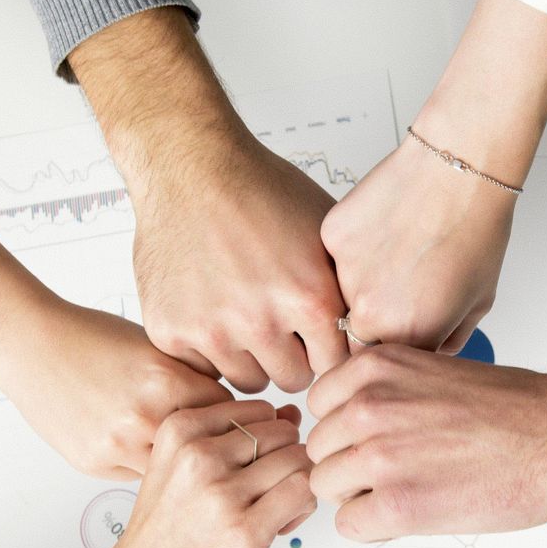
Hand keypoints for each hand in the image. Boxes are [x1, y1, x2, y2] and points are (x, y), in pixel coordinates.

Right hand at [5, 302, 232, 479]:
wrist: (31, 344)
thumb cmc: (90, 336)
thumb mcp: (154, 345)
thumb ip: (192, 376)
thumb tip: (226, 405)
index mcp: (167, 379)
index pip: (228, 411)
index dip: (231, 413)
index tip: (232, 416)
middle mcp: (144, 416)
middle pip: (205, 445)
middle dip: (210, 442)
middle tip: (210, 438)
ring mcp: (118, 445)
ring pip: (173, 469)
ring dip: (177, 460)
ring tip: (174, 444)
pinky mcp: (95, 463)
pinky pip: (139, 475)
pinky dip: (143, 463)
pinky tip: (135, 443)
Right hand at [67, 7, 348, 393]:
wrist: (190, 167)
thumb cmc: (258, 190)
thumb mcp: (326, 234)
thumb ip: (346, 289)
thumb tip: (375, 328)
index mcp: (310, 298)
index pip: (336, 365)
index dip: (327, 349)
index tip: (318, 337)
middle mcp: (262, 320)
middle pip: (293, 379)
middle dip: (291, 357)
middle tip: (280, 325)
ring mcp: (213, 330)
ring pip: (247, 380)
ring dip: (250, 357)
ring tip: (246, 315)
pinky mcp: (171, 331)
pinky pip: (202, 368)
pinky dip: (208, 348)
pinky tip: (211, 309)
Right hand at [92, 399, 316, 547]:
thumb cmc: (162, 538)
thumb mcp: (179, 470)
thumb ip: (232, 439)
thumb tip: (291, 414)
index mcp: (178, 429)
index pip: (259, 409)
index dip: (268, 439)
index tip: (252, 469)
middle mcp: (199, 454)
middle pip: (283, 433)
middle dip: (286, 461)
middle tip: (267, 495)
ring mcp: (222, 492)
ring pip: (298, 460)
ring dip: (297, 485)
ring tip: (273, 512)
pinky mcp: (246, 529)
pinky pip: (304, 492)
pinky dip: (302, 507)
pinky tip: (278, 526)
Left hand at [306, 345, 546, 539]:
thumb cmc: (517, 409)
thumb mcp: (433, 372)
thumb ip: (383, 392)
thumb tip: (349, 422)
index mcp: (375, 367)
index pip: (319, 408)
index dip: (347, 430)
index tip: (375, 440)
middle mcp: (368, 406)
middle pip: (319, 450)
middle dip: (351, 465)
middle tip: (401, 471)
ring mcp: (378, 456)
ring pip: (326, 488)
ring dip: (361, 496)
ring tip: (412, 489)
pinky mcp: (397, 504)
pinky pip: (349, 525)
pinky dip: (377, 526)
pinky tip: (416, 512)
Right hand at [320, 137, 513, 352]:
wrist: (458, 169)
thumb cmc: (476, 229)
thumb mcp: (477, 304)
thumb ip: (445, 341)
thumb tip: (425, 354)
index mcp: (406, 337)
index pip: (382, 363)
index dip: (395, 343)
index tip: (405, 324)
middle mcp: (368, 313)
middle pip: (356, 334)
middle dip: (375, 317)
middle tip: (402, 284)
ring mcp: (344, 275)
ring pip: (341, 294)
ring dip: (362, 282)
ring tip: (397, 250)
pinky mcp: (331, 238)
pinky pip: (335, 257)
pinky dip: (355, 248)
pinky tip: (385, 227)